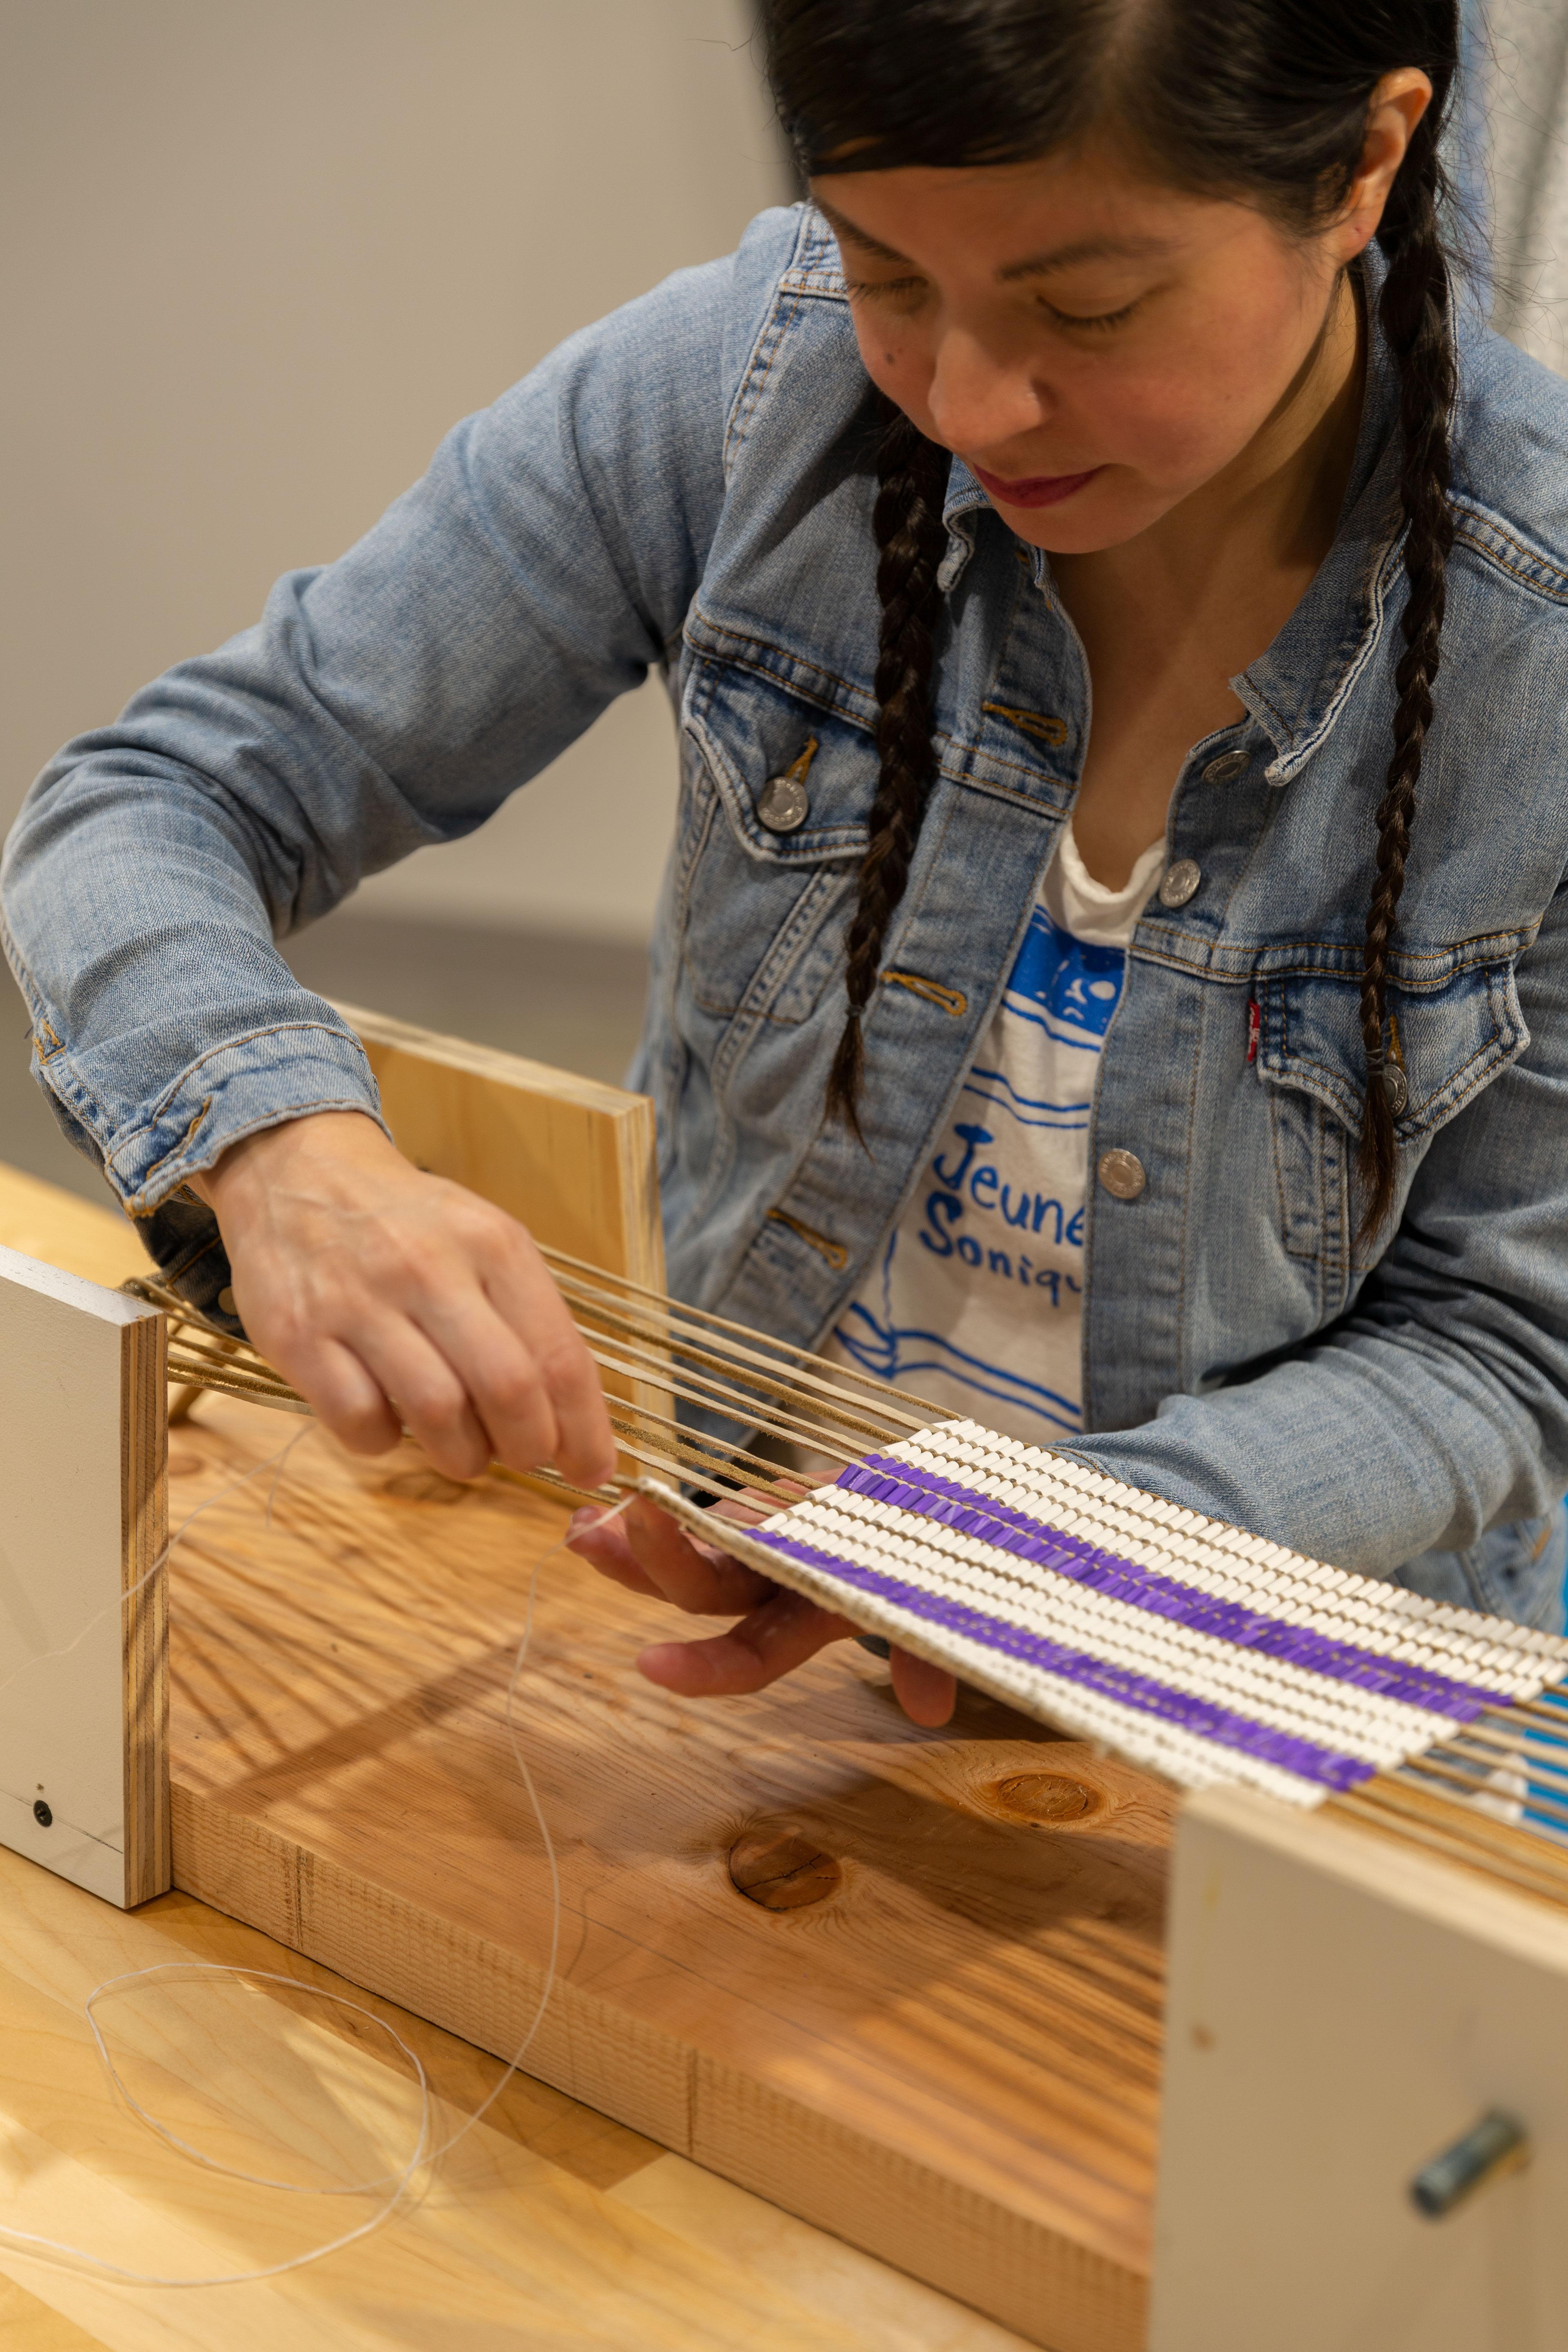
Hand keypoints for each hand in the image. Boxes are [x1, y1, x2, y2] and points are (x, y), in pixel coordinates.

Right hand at [189, 1110, 615, 1487]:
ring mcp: (358, 1302)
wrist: (296, 1169)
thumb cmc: (407, 1221)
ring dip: (462, 1455)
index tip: (593, 1469)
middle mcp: (429, 1268)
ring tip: (462, 1450)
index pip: (560, 1355)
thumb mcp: (483, 1239)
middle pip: (508, 1389)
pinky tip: (390, 1423)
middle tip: (525, 1458)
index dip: (585, 1430)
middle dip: (529, 1447)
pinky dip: (384, 1442)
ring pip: (437, 1413)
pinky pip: (359, 1420)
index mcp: (492, 1244)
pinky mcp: (297, 1334)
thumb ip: (527, 1317)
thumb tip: (571, 1419)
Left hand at [568, 1495, 957, 1726]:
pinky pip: (693, 1516)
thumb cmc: (933, 1544)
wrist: (936, 1497)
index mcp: (810, 1618)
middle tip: (596, 1544)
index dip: (705, 1669)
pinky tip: (596, 1507)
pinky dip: (645, 1512)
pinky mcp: (751, 1508)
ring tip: (579, 1529)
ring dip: (628, 1548)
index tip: (650, 1664)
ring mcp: (756, 1548)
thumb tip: (931, 1713)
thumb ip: (924, 1649)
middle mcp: (772, 1590)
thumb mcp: (934, 1595)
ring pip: (683, 1559)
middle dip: (649, 1571)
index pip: (751, 1657)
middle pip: (700, 1595)